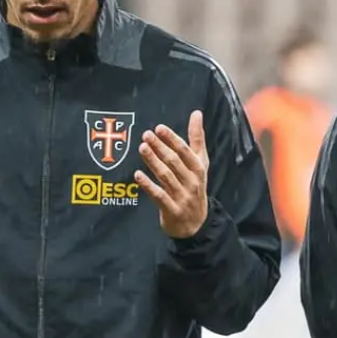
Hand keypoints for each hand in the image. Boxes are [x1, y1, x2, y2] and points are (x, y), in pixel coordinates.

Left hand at [135, 110, 209, 238]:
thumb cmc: (195, 186)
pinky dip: (148, 185)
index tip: (159, 128)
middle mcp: (192, 182)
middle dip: (160, 148)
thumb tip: (196, 113)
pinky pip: (158, 196)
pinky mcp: (171, 210)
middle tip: (145, 135)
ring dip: (153, 162)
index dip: (172, 139)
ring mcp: (182, 197)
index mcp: (198, 169)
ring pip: (166, 177)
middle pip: (174, 162)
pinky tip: (137, 175)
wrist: (196, 224)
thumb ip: (197, 138)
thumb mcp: (200, 163)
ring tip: (141, 148)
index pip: (185, 152)